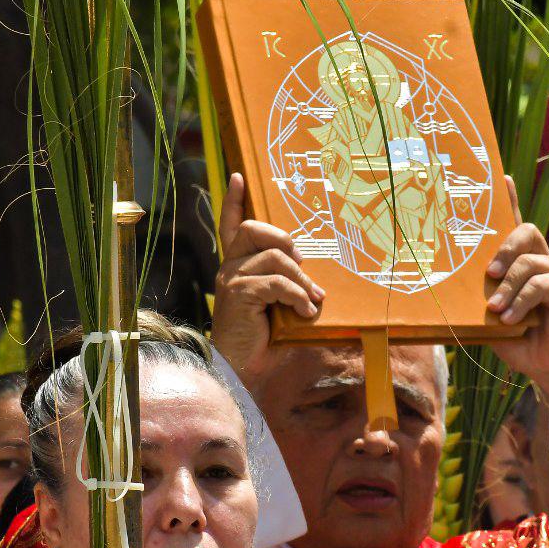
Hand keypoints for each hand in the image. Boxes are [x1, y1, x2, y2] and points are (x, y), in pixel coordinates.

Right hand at [212, 172, 325, 378]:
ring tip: (311, 301)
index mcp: (237, 267)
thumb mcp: (280, 307)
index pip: (231, 226)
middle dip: (284, 241)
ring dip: (301, 280)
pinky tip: (304, 313)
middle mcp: (229, 268)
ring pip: (274, 257)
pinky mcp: (238, 294)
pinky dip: (297, 297)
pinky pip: (276, 282)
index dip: (233, 201)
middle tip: (303, 266)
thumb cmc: (264, 341)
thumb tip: (319, 283)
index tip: (239, 177)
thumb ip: (290, 287)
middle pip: (253, 229)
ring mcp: (231, 279)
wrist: (244, 370)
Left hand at [485, 177, 548, 406]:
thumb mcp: (491, 322)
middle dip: (505, 246)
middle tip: (489, 273)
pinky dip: (522, 302)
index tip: (501, 178)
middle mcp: (541, 262)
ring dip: (509, 287)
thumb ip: (476, 307)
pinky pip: (542, 284)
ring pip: (530, 262)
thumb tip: (445, 300)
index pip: (515, 226)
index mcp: (522, 264)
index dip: (510, 200)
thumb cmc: (522, 341)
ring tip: (496, 310)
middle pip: (527, 231)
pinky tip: (512, 320)